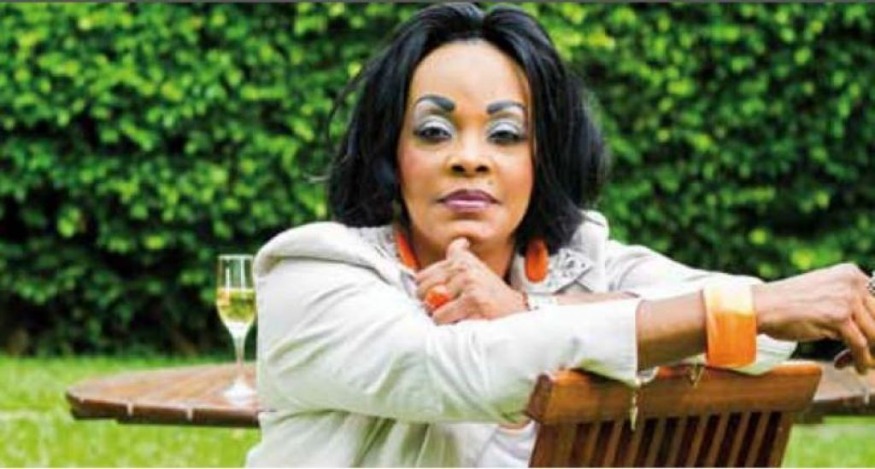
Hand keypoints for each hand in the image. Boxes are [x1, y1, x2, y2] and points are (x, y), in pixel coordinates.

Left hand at [415, 238, 525, 324]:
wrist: (515, 310)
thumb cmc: (491, 293)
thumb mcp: (477, 269)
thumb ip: (461, 255)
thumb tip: (459, 241)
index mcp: (461, 260)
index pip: (422, 276)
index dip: (424, 290)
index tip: (435, 297)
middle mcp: (464, 268)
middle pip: (423, 289)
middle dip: (429, 303)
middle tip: (445, 308)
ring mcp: (469, 283)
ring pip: (432, 304)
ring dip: (440, 315)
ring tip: (457, 314)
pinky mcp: (473, 300)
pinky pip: (442, 316)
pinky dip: (448, 323)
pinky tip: (462, 321)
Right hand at [754, 263, 874, 372]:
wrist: (761, 307)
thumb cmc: (786, 304)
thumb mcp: (823, 294)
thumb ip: (846, 300)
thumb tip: (871, 325)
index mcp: (850, 273)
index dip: (873, 326)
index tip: (870, 341)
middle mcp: (852, 282)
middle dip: (874, 340)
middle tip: (867, 355)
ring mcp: (846, 299)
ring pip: (874, 333)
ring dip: (870, 353)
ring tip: (861, 363)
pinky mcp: (839, 317)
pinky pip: (860, 345)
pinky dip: (861, 360)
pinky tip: (858, 368)